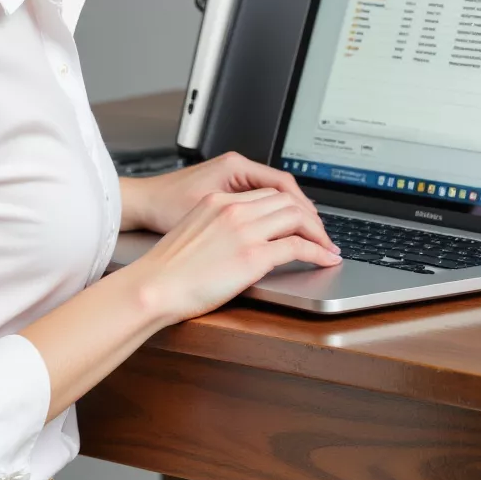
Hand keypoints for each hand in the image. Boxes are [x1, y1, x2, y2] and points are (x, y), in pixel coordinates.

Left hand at [122, 151, 320, 234]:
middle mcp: (236, 169)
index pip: (285, 186)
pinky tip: (280, 235)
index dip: (305, 211)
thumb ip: (249, 218)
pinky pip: (258, 203)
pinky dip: (273, 218)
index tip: (318, 232)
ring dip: (291, 217)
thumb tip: (283, 228)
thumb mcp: (212, 212)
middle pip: (284, 191)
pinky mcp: (224, 194)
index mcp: (236, 167)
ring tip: (308, 239)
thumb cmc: (165, 207)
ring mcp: (230, 180)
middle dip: (305, 216)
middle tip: (322, 239)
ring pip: (273, 198)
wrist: (139, 206)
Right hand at [132, 184, 342, 323]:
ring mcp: (244, 231)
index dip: (289, 205)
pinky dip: (319, 252)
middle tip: (321, 233)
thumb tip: (236, 241)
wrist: (152, 286)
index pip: (265, 193)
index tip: (300, 219)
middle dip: (310, 217)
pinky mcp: (253, 255)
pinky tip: (326, 259)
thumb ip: (217, 228)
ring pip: (297, 217)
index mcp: (217, 202)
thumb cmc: (164, 271)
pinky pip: (299, 246)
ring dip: (319, 232)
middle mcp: (233, 210)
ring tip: (328, 246)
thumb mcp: (190, 234)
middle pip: (286, 200)